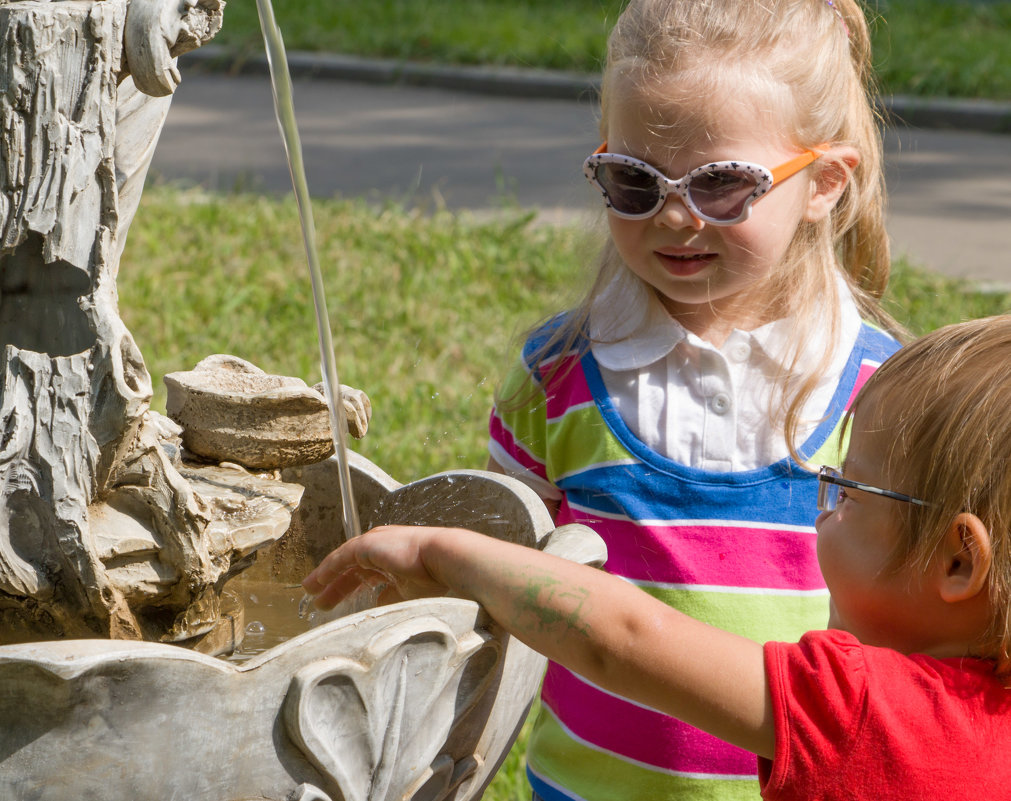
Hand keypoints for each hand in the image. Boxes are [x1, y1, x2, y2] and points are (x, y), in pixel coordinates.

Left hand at [302, 526, 453, 610]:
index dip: (352, 589)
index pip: (367, 576)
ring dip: (326, 578)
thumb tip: (376, 606)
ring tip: (310, 592)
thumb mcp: (407, 593)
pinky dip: (327, 570)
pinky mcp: (366, 545)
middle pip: (352, 571)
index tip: (342, 603)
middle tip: (321, 603)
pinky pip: (340, 558)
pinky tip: (316, 582)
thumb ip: (390, 598)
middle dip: (336, 587)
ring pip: (343, 563)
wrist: (441, 559)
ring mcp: (374, 546)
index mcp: (393, 561)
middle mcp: (381, 550)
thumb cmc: (433, 577)